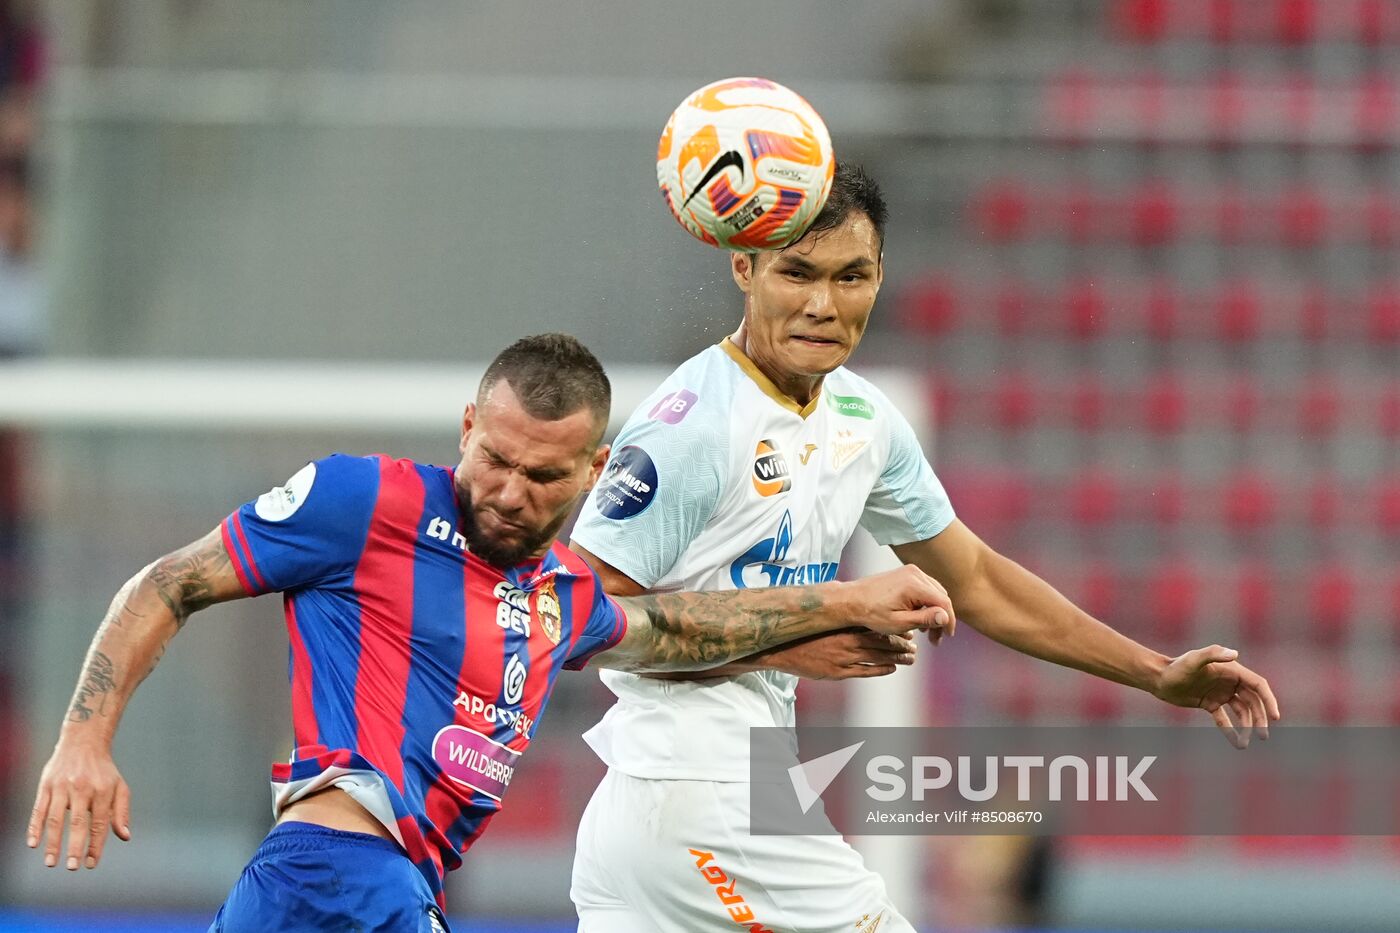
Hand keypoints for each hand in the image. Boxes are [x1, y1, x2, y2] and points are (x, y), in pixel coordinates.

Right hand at [27, 739, 131, 869]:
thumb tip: (125, 836)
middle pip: (77, 823)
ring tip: (51, 863)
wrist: (83, 740)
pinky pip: (38, 808)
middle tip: (71, 868)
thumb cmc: (103, 770)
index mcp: (102, 791)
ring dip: (52, 842)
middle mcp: (82, 789)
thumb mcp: (119, 786)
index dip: (95, 845)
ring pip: (55, 819)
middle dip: (74, 847)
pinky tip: (32, 844)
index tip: (90, 864)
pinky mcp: (46, 784)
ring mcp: (62, 786)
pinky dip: (34, 827)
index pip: (99, 824)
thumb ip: (121, 812)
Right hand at [766, 628, 920, 679]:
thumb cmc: (806, 632)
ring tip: (909, 657)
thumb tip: (861, 603)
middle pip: (884, 643)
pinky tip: (892, 667)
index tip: (908, 630)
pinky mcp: (839, 672)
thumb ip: (845, 615)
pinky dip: (882, 669)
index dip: (896, 629)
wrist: (784, 649)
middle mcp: (848, 641)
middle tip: (914, 645)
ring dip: (898, 658)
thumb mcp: (827, 619)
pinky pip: (867, 671)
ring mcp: (845, 658)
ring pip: (880, 658)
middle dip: (902, 645)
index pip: (879, 626)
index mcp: (846, 625)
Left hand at [845, 564, 954, 638]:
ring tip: (927, 631)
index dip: (948, 621)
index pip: (943, 602)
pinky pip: (924, 587)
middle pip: (940, 596)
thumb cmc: (871, 613)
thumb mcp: (899, 622)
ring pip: (934, 592)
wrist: (851, 600)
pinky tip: (919, 617)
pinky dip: (926, 602)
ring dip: (934, 611)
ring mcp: (910, 571)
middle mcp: (914, 573)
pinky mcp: (905, 573)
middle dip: (941, 618)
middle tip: (935, 638)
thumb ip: (925, 619)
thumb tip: (946, 617)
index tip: (946, 635)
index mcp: (914, 584)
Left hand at [1152, 645, 1280, 748]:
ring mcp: (1220, 693)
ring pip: (1242, 711)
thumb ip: (1213, 654)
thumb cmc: (1176, 667)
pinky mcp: (1210, 703)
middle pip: (1253, 701)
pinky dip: (1232, 730)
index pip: (1258, 685)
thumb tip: (1235, 654)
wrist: (1159, 677)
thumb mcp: (1193, 659)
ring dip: (1247, 726)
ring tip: (1246, 742)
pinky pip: (1225, 719)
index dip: (1269, 700)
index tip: (1275, 716)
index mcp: (1231, 670)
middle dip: (1260, 718)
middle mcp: (1229, 681)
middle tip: (1264, 735)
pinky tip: (1237, 743)